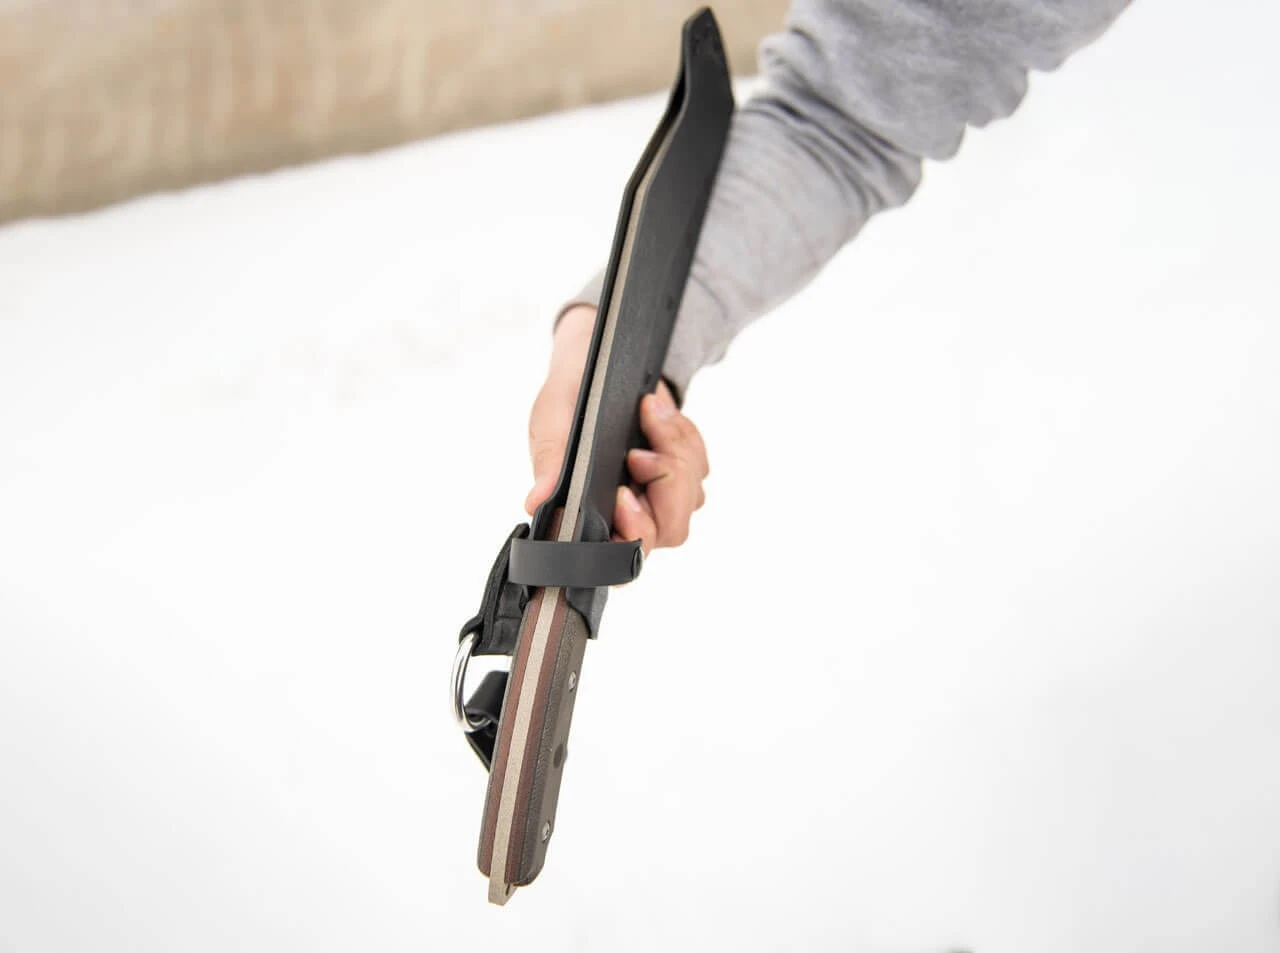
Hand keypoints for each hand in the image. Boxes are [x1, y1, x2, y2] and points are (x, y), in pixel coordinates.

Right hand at [524, 304, 708, 554]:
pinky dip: (682, 434)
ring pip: (691, 496)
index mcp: (590, 513)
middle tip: (638, 452)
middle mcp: (629, 513)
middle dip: (664, 485)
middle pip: (670, 530)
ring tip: (645, 415)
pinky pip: (699, 465)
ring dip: (673, 449)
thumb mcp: (552, 421)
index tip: (622, 495)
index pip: (621, 558)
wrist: (595, 360)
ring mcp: (660, 495)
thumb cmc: (568, 400)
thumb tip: (536, 502)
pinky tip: (655, 414)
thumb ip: (549, 462)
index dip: (632, 537)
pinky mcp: (682, 472)